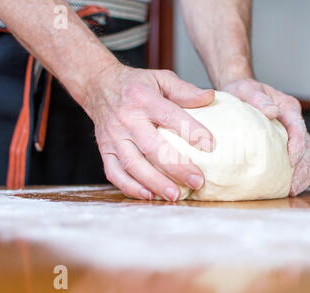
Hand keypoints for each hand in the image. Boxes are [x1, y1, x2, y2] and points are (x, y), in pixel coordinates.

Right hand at [83, 63, 214, 200]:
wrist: (99, 85)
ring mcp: (113, 137)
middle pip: (152, 147)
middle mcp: (127, 119)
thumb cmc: (136, 85)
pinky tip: (149, 196)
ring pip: (133, 164)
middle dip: (176, 168)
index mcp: (143, 99)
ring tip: (176, 195)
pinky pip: (114, 173)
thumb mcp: (161, 78)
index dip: (190, 132)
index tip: (210, 146)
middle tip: (197, 181)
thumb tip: (210, 98)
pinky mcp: (105, 150)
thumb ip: (185, 90)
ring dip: (155, 183)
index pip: (170, 116)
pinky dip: (130, 187)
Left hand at [222, 79, 309, 195]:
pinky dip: (295, 175)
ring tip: (292, 191)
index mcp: (288, 107)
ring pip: (307, 156)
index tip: (291, 159)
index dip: (298, 144)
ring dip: (303, 175)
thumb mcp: (246, 89)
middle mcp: (294, 121)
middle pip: (309, 146)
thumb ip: (258, 98)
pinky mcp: (285, 144)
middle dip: (304, 167)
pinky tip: (286, 188)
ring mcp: (292, 134)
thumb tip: (272, 111)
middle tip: (294, 186)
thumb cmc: (241, 91)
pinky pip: (297, 161)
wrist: (239, 92)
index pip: (299, 127)